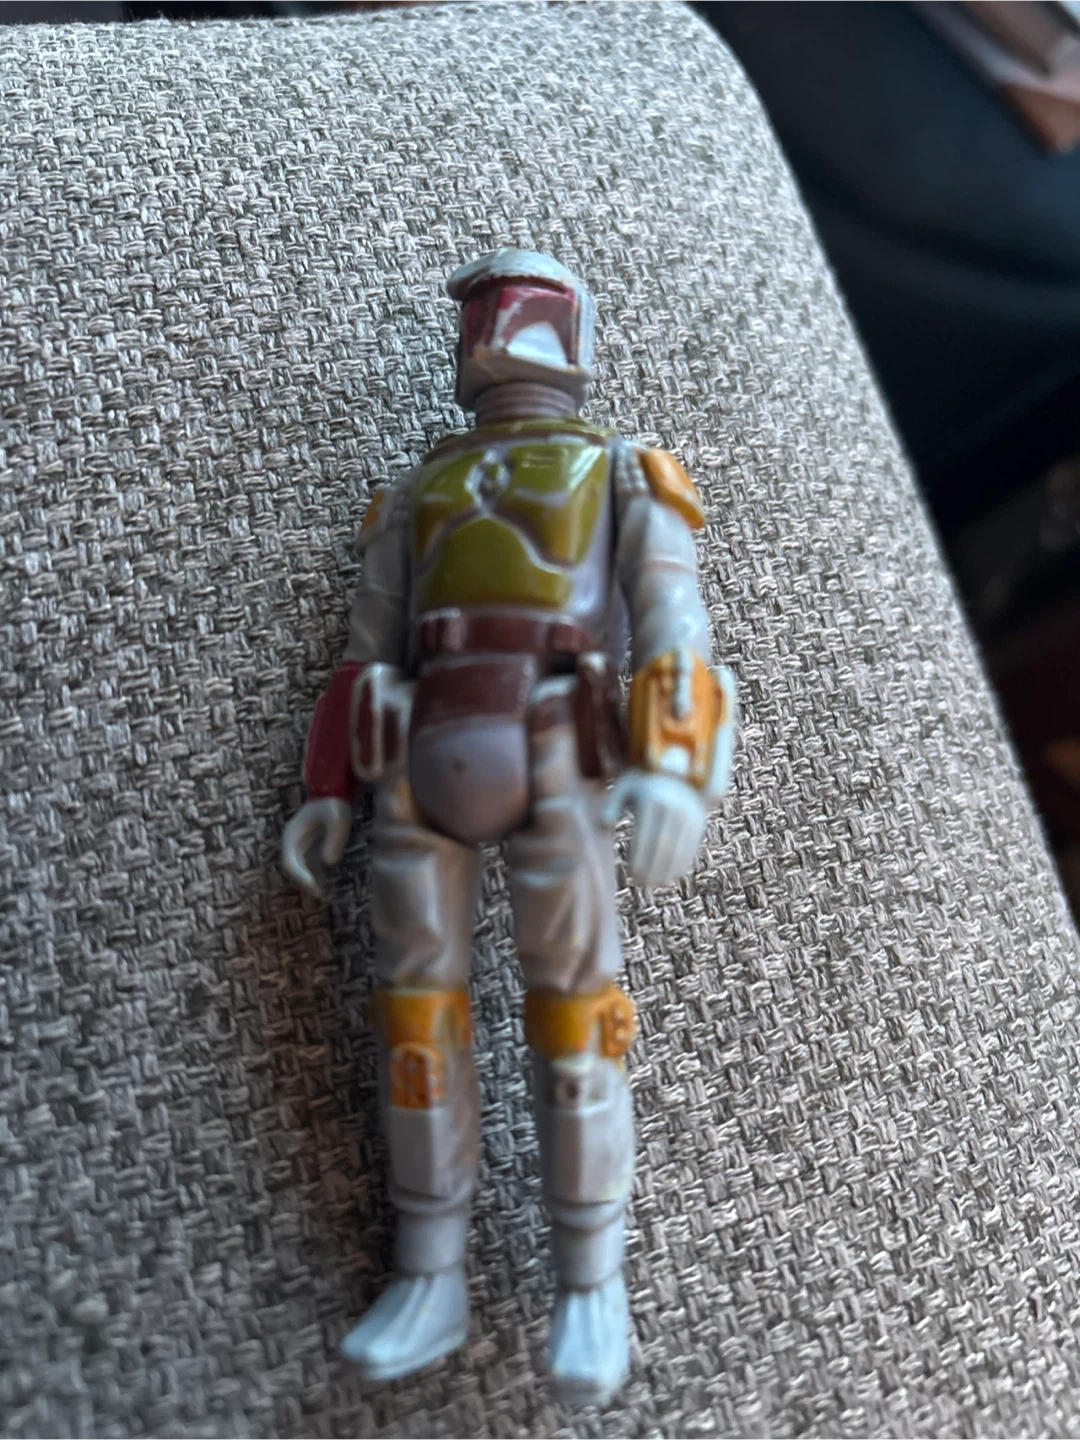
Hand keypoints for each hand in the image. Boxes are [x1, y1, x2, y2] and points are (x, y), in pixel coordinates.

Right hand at [282, 798, 351, 899]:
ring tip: (326, 896)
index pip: (290, 862)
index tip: (313, 886)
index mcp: (291, 836)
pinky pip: (310, 867)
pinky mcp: (311, 849)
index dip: (299, 876)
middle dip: (305, 883)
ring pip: (301, 871)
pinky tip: (330, 887)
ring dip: (310, 883)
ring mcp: (301, 847)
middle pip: (293, 869)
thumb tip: (329, 862)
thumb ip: (334, 839)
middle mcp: (292, 843)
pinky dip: (317, 878)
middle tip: (321, 895)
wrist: (334, 792)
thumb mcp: (338, 819)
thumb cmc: (334, 804)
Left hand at [601, 770, 707, 887]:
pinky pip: (690, 847)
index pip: (646, 835)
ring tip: (654, 884)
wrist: (676, 772)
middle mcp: (673, 807)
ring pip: (679, 848)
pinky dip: (681, 864)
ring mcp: (688, 815)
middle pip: (663, 845)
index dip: (640, 858)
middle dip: (653, 867)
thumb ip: (611, 805)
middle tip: (641, 883)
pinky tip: (669, 877)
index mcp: (652, 800)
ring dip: (667, 870)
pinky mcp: (698, 822)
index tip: (631, 874)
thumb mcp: (624, 787)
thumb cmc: (641, 784)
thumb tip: (604, 826)